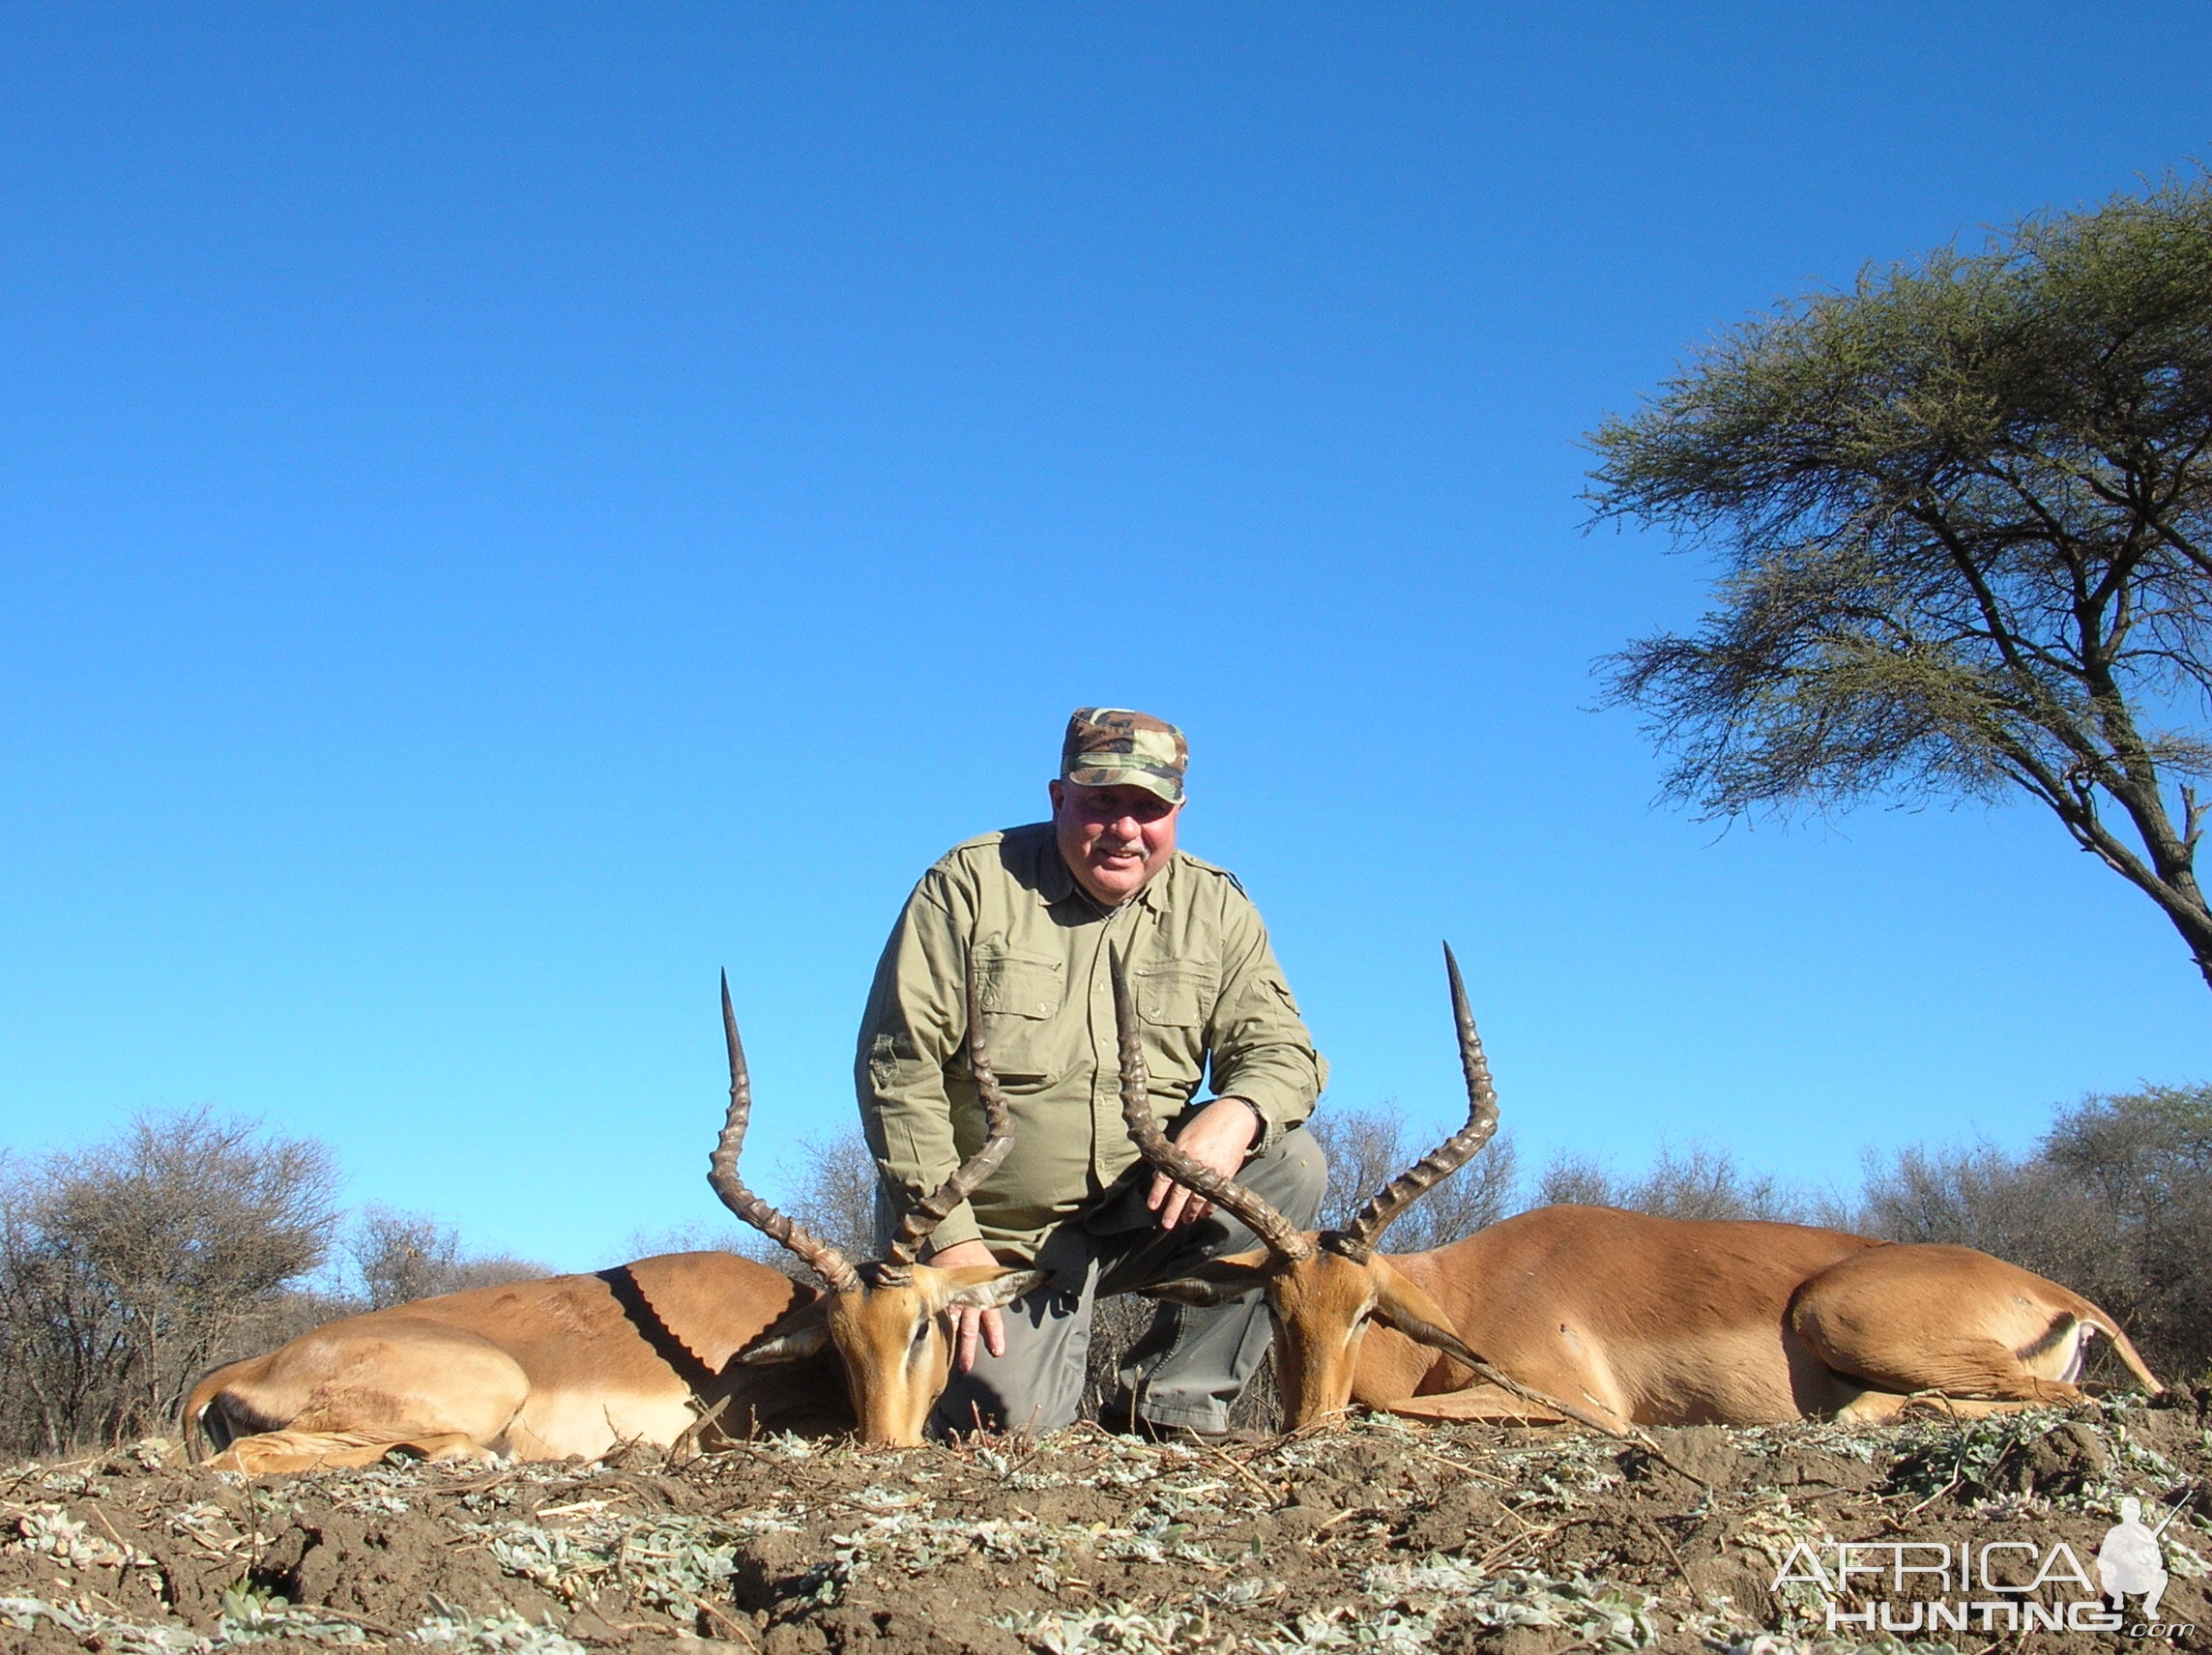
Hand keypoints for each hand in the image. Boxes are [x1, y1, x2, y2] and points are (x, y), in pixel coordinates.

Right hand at [926, 1238, 1007, 1372]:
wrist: (956, 1244)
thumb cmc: (980, 1260)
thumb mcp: (998, 1272)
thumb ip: (1011, 1285)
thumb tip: (1044, 1280)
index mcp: (985, 1297)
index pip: (992, 1319)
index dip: (995, 1335)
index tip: (997, 1352)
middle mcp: (968, 1301)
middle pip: (969, 1328)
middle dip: (968, 1348)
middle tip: (967, 1367)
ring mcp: (951, 1301)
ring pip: (951, 1324)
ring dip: (949, 1342)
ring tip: (944, 1360)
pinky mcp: (938, 1298)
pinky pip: (935, 1316)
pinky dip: (933, 1328)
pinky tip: (928, 1341)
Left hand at [1147, 1097, 1259, 1229]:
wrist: (1233, 1119)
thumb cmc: (1205, 1126)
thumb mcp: (1184, 1137)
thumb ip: (1172, 1157)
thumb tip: (1159, 1177)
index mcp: (1182, 1152)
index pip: (1165, 1177)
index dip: (1158, 1193)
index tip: (1152, 1206)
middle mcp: (1196, 1163)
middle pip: (1181, 1192)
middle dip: (1173, 1210)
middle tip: (1167, 1224)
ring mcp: (1212, 1170)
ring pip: (1199, 1197)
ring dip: (1192, 1211)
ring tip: (1187, 1220)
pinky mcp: (1227, 1174)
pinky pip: (1216, 1194)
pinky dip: (1210, 1206)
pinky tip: (1205, 1213)